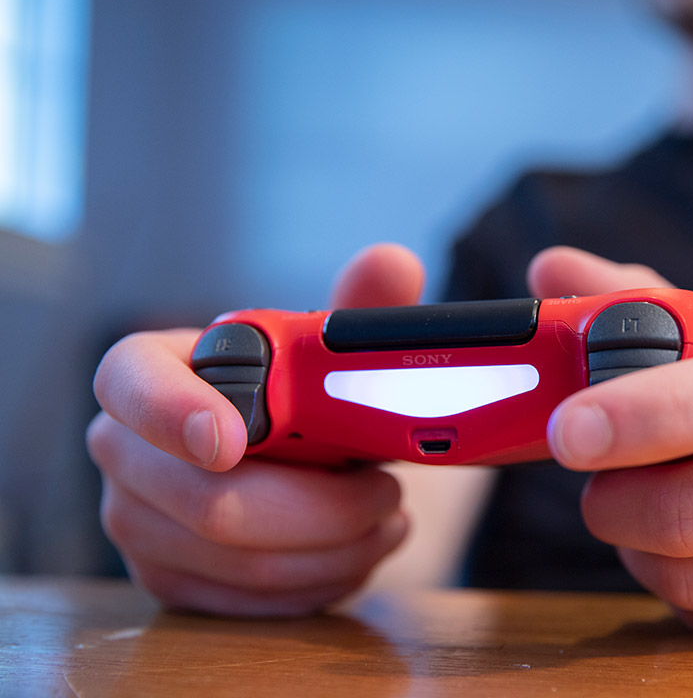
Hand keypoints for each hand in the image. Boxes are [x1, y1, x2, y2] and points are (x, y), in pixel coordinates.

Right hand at [87, 244, 423, 615]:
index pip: (129, 382)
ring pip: (243, 561)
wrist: (291, 459)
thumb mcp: (327, 351)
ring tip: (390, 518)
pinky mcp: (170, 580)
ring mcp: (138, 523)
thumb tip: (394, 263)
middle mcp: (125, 450)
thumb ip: (360, 307)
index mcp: (152, 371)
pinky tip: (357, 552)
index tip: (235, 441)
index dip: (172, 413)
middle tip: (389, 490)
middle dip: (322, 507)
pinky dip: (323, 582)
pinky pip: (250, 602)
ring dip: (340, 548)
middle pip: (208, 501)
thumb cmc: (300, 395)